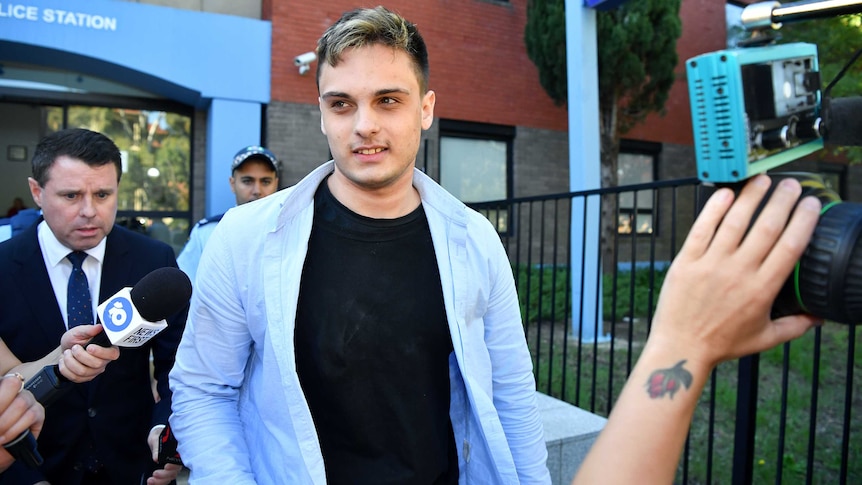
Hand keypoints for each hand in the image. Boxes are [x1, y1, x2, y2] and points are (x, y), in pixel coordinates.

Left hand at [0, 375, 43, 471]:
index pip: (4, 381)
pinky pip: (31, 416)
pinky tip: (4, 438)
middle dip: (0, 405)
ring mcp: (27, 399)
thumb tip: (0, 414)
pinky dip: (15, 429)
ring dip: (5, 422)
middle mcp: (12, 390)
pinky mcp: (38, 412)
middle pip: (12, 383)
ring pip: (21, 402)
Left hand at [57, 326, 119, 382]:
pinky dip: (65, 368)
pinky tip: (65, 361)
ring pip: (83, 371)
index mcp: (107, 348)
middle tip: (74, 348)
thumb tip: (99, 327)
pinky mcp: (84, 378)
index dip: (101, 352)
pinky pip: (74, 377)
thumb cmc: (75, 339)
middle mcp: (103, 361)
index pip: (112, 354)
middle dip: (80, 355)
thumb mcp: (80, 331)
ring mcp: (94, 371)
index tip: (89, 347)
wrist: (66, 349)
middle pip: (96, 364)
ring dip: (70, 361)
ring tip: (67, 353)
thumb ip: (89, 329)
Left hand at [146, 425, 182, 484]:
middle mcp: (177, 460)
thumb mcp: (156, 439)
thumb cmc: (159, 436)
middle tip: (155, 473)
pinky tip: (151, 482)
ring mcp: (172, 466)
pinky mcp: (166, 471)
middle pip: (175, 471)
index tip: (167, 466)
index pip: (179, 460)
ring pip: (170, 477)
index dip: (174, 465)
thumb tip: (156, 458)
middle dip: (165, 475)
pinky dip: (158, 483)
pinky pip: (165, 480)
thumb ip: (157, 448)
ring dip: (160, 481)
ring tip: (150, 480)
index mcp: (178, 450)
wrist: (157, 438)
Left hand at [648, 175, 822, 369]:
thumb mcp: (764, 338)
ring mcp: (710, 264)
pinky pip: (702, 228)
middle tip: (791, 184)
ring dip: (751, 197)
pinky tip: (726, 193)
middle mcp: (739, 272)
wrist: (681, 347)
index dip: (803, 220)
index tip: (811, 203)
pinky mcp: (686, 261)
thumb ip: (795, 326)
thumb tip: (819, 317)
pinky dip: (714, 209)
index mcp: (762, 289)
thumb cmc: (722, 343)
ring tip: (763, 180)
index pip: (790, 246)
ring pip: (735, 222)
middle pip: (767, 227)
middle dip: (782, 201)